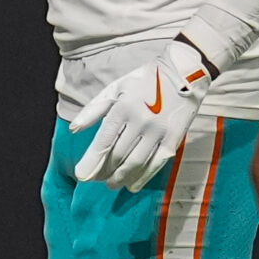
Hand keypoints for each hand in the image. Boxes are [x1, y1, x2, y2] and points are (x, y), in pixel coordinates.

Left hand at [70, 40, 214, 191]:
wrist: (184, 72)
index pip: (103, 142)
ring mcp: (158, 130)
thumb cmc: (145, 80)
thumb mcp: (116, 88)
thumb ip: (93, 109)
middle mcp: (140, 120)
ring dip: (121, 178)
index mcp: (123, 107)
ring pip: (135, 163)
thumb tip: (74, 130)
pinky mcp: (173, 138)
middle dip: (104, 171)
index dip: (91, 162)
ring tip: (111, 184)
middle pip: (117, 155)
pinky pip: (156, 163)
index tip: (82, 176)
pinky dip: (143, 178)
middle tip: (96, 180)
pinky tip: (132, 186)